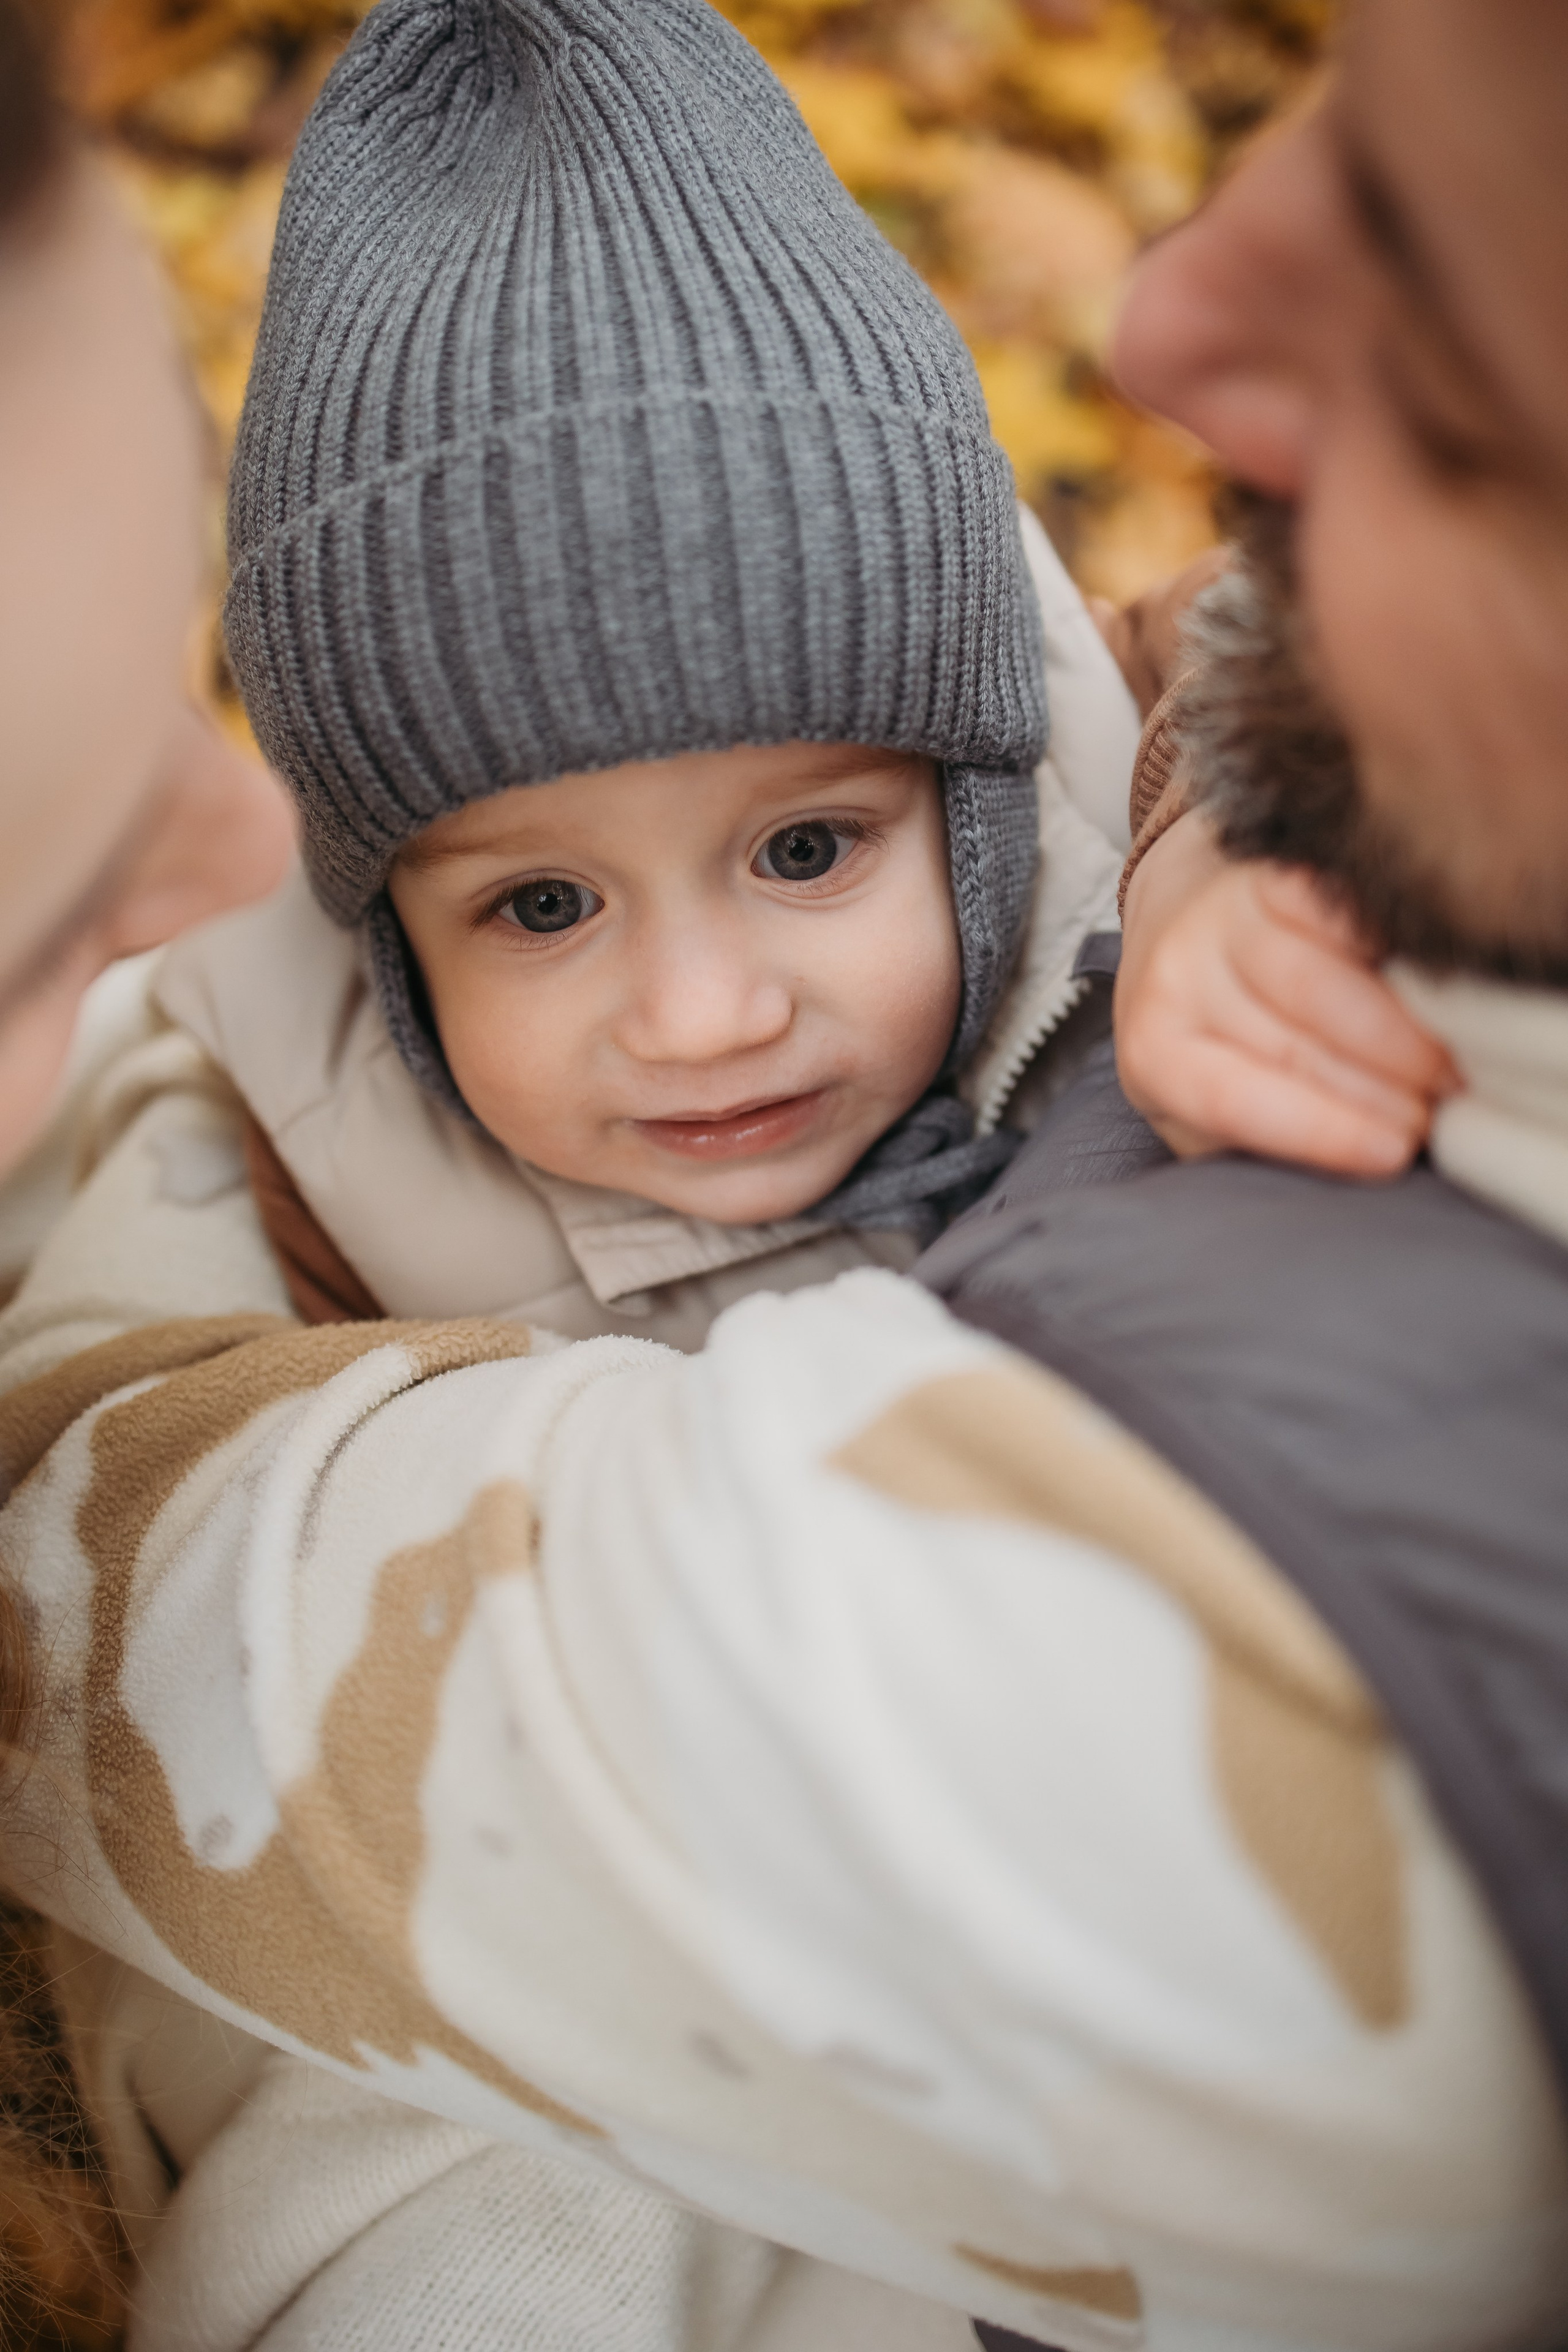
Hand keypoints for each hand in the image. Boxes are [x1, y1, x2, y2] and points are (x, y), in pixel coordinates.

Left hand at [1116, 810, 1458, 1175]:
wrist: (1178, 923)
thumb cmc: (1207, 1040)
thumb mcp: (1198, 1112)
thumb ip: (1250, 1145)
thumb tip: (1337, 1179)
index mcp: (1155, 1052)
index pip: (1235, 1098)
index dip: (1322, 1130)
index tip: (1394, 1153)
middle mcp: (1175, 977)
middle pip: (1292, 1042)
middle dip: (1382, 1088)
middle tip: (1441, 1115)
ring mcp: (1225, 916)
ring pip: (1322, 980)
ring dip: (1401, 1029)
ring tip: (1450, 1065)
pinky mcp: (1274, 873)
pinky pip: (1340, 913)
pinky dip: (1388, 948)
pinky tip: (1429, 981)